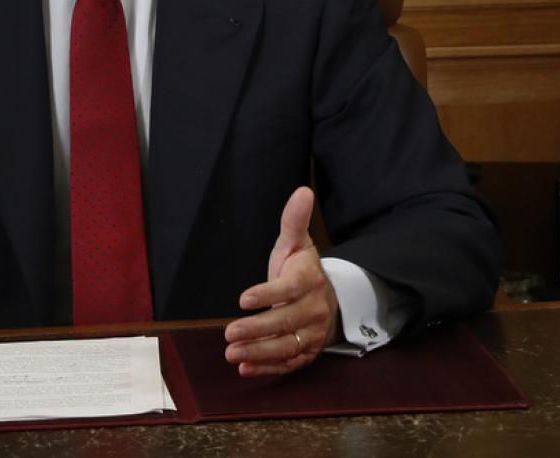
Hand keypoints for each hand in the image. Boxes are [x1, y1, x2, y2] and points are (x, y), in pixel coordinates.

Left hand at [223, 186, 338, 376]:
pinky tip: (244, 368)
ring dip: (257, 352)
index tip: (243, 298)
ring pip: (285, 347)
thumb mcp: (297, 243)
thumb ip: (294, 220)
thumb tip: (302, 190)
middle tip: (229, 333)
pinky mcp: (307, 354)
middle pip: (285, 323)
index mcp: (309, 280)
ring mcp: (312, 335)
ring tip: (231, 352)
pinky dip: (266, 368)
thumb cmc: (303, 269)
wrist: (329, 299)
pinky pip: (288, 364)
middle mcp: (314, 310)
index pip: (289, 289)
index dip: (268, 294)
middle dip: (256, 330)